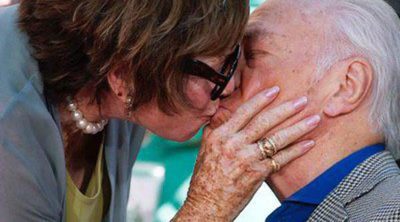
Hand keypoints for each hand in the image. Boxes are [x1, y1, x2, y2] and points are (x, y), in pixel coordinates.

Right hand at [173, 87, 319, 220]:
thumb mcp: (206, 149)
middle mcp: (233, 144)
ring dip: (298, 128)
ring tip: (314, 119)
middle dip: (286, 109)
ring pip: (277, 138)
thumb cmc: (206, 178)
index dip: (261, 99)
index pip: (244, 111)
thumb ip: (217, 130)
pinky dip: (296, 150)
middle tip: (303, 100)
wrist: (206, 203)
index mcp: (220, 135)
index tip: (275, 90)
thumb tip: (226, 114)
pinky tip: (309, 143)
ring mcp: (246, 158)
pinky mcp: (258, 173)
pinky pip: (281, 158)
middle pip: (264, 121)